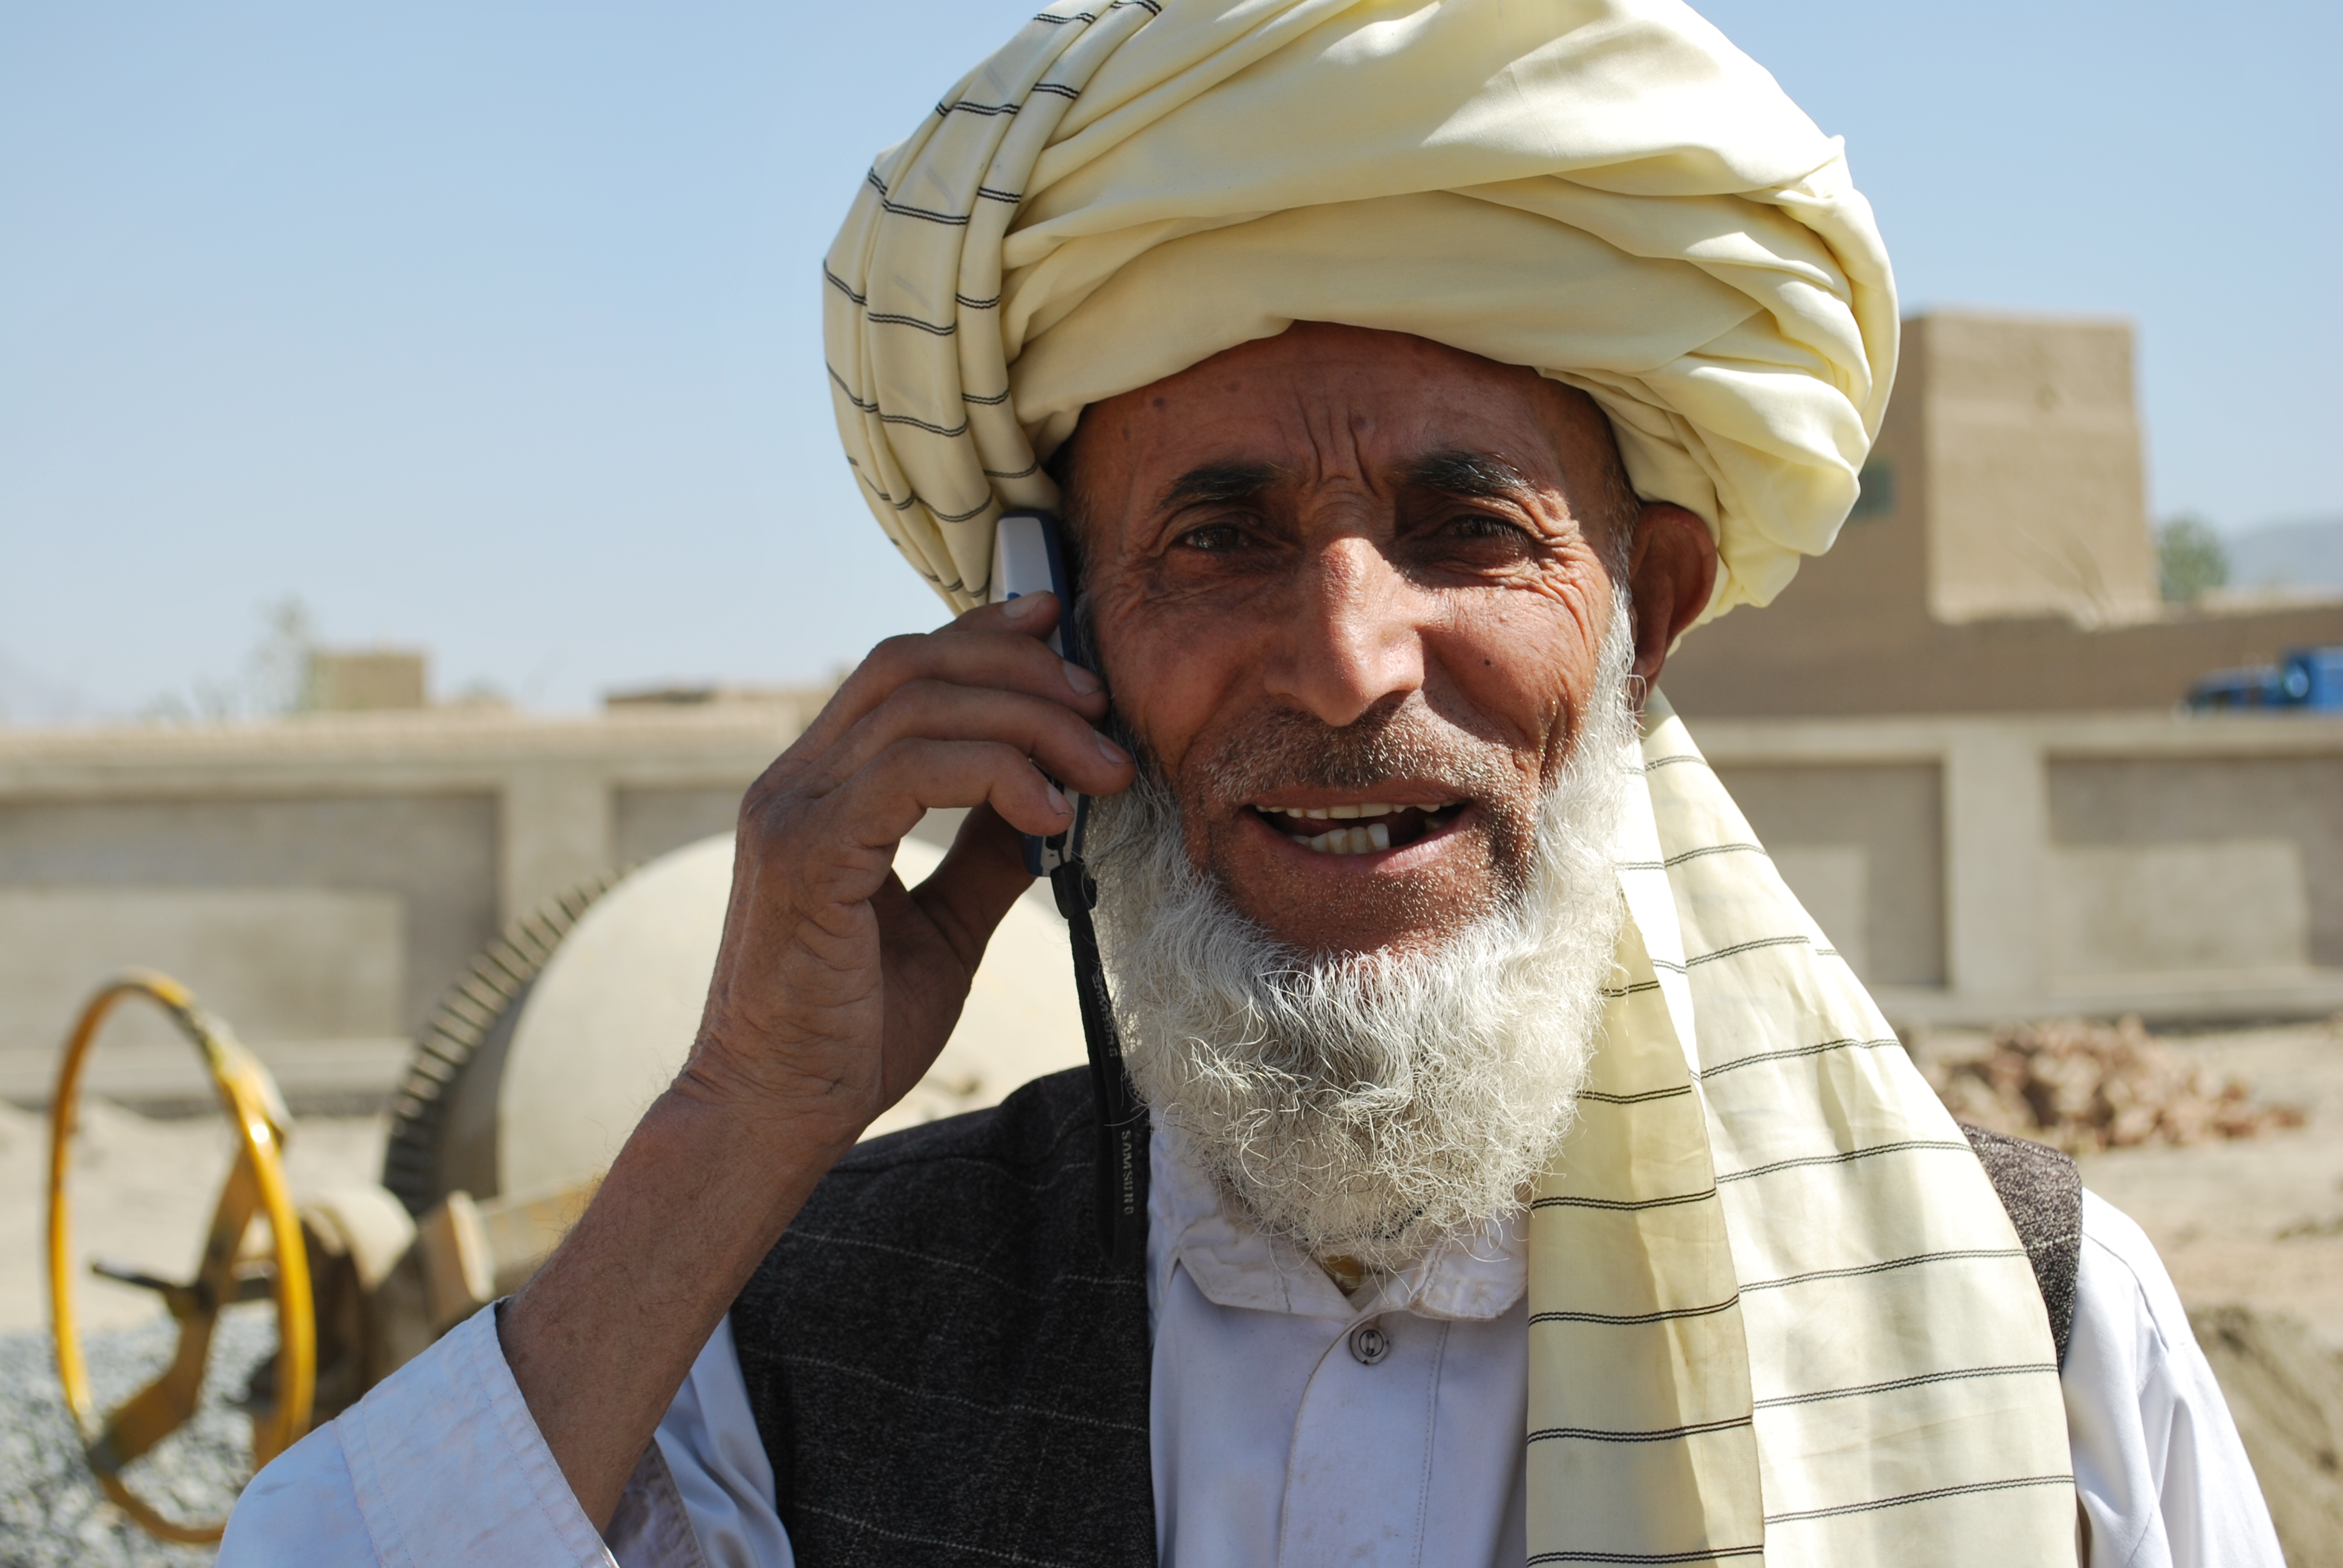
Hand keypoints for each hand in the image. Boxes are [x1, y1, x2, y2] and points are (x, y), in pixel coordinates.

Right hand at [680, 591, 1134, 1148]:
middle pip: (911, 664)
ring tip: (1100, 770)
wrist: (777, 1114)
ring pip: (919, 706)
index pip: (901, 670)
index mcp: (821, 788)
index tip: (1061, 630)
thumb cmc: (851, 1030)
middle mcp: (795, 782)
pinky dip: (993, 774)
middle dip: (1020, 670)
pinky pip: (908, 771)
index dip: (982, 635)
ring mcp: (791, 812)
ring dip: (1028, 722)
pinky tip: (1051, 812)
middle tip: (1102, 708)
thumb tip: (1051, 795)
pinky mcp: (804, 854)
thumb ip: (985, 853)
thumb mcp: (944, 925)